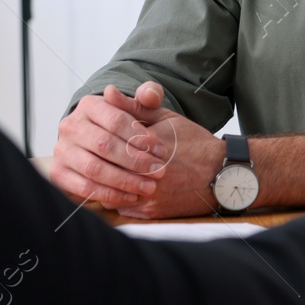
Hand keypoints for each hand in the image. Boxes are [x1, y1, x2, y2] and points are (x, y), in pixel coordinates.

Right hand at [49, 85, 169, 208]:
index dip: (141, 137)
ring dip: (125, 180)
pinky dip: (110, 194)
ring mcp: (62, 150)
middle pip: (105, 145)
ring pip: (95, 168)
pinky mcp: (59, 172)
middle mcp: (70, 126)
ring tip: (149, 187)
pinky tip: (131, 196)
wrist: (98, 142)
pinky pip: (85, 188)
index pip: (116, 121)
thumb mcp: (139, 108)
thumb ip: (149, 97)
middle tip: (159, 171)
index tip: (162, 150)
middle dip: (136, 161)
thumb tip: (149, 94)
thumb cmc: (124, 124)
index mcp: (89, 105)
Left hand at [80, 82, 227, 218]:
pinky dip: (115, 197)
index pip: (109, 143)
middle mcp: (149, 173)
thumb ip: (133, 106)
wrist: (221, 173)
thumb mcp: (165, 118)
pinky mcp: (152, 212)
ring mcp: (149, 195)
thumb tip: (106, 92)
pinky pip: (121, 206)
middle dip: (94, 162)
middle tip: (83, 155)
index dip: (96, 141)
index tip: (88, 138)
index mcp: (149, 145)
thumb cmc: (192, 142)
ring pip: (110, 190)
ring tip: (95, 171)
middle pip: (106, 169)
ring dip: (102, 182)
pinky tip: (113, 186)